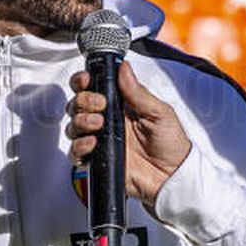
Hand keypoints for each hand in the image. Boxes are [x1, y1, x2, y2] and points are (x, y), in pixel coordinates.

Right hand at [65, 60, 191, 204]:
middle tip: (100, 104)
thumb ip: (138, 92)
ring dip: (81, 120)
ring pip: (73, 125)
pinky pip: (75, 152)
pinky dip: (79, 145)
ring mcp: (100, 140)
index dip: (84, 81)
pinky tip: (93, 142)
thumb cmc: (171, 145)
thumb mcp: (159, 113)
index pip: (93, 87)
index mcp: (120, 105)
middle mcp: (106, 121)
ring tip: (98, 123)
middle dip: (83, 99)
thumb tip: (124, 68)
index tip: (88, 79)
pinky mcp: (97, 159)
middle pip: (78, 103)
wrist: (173, 177)